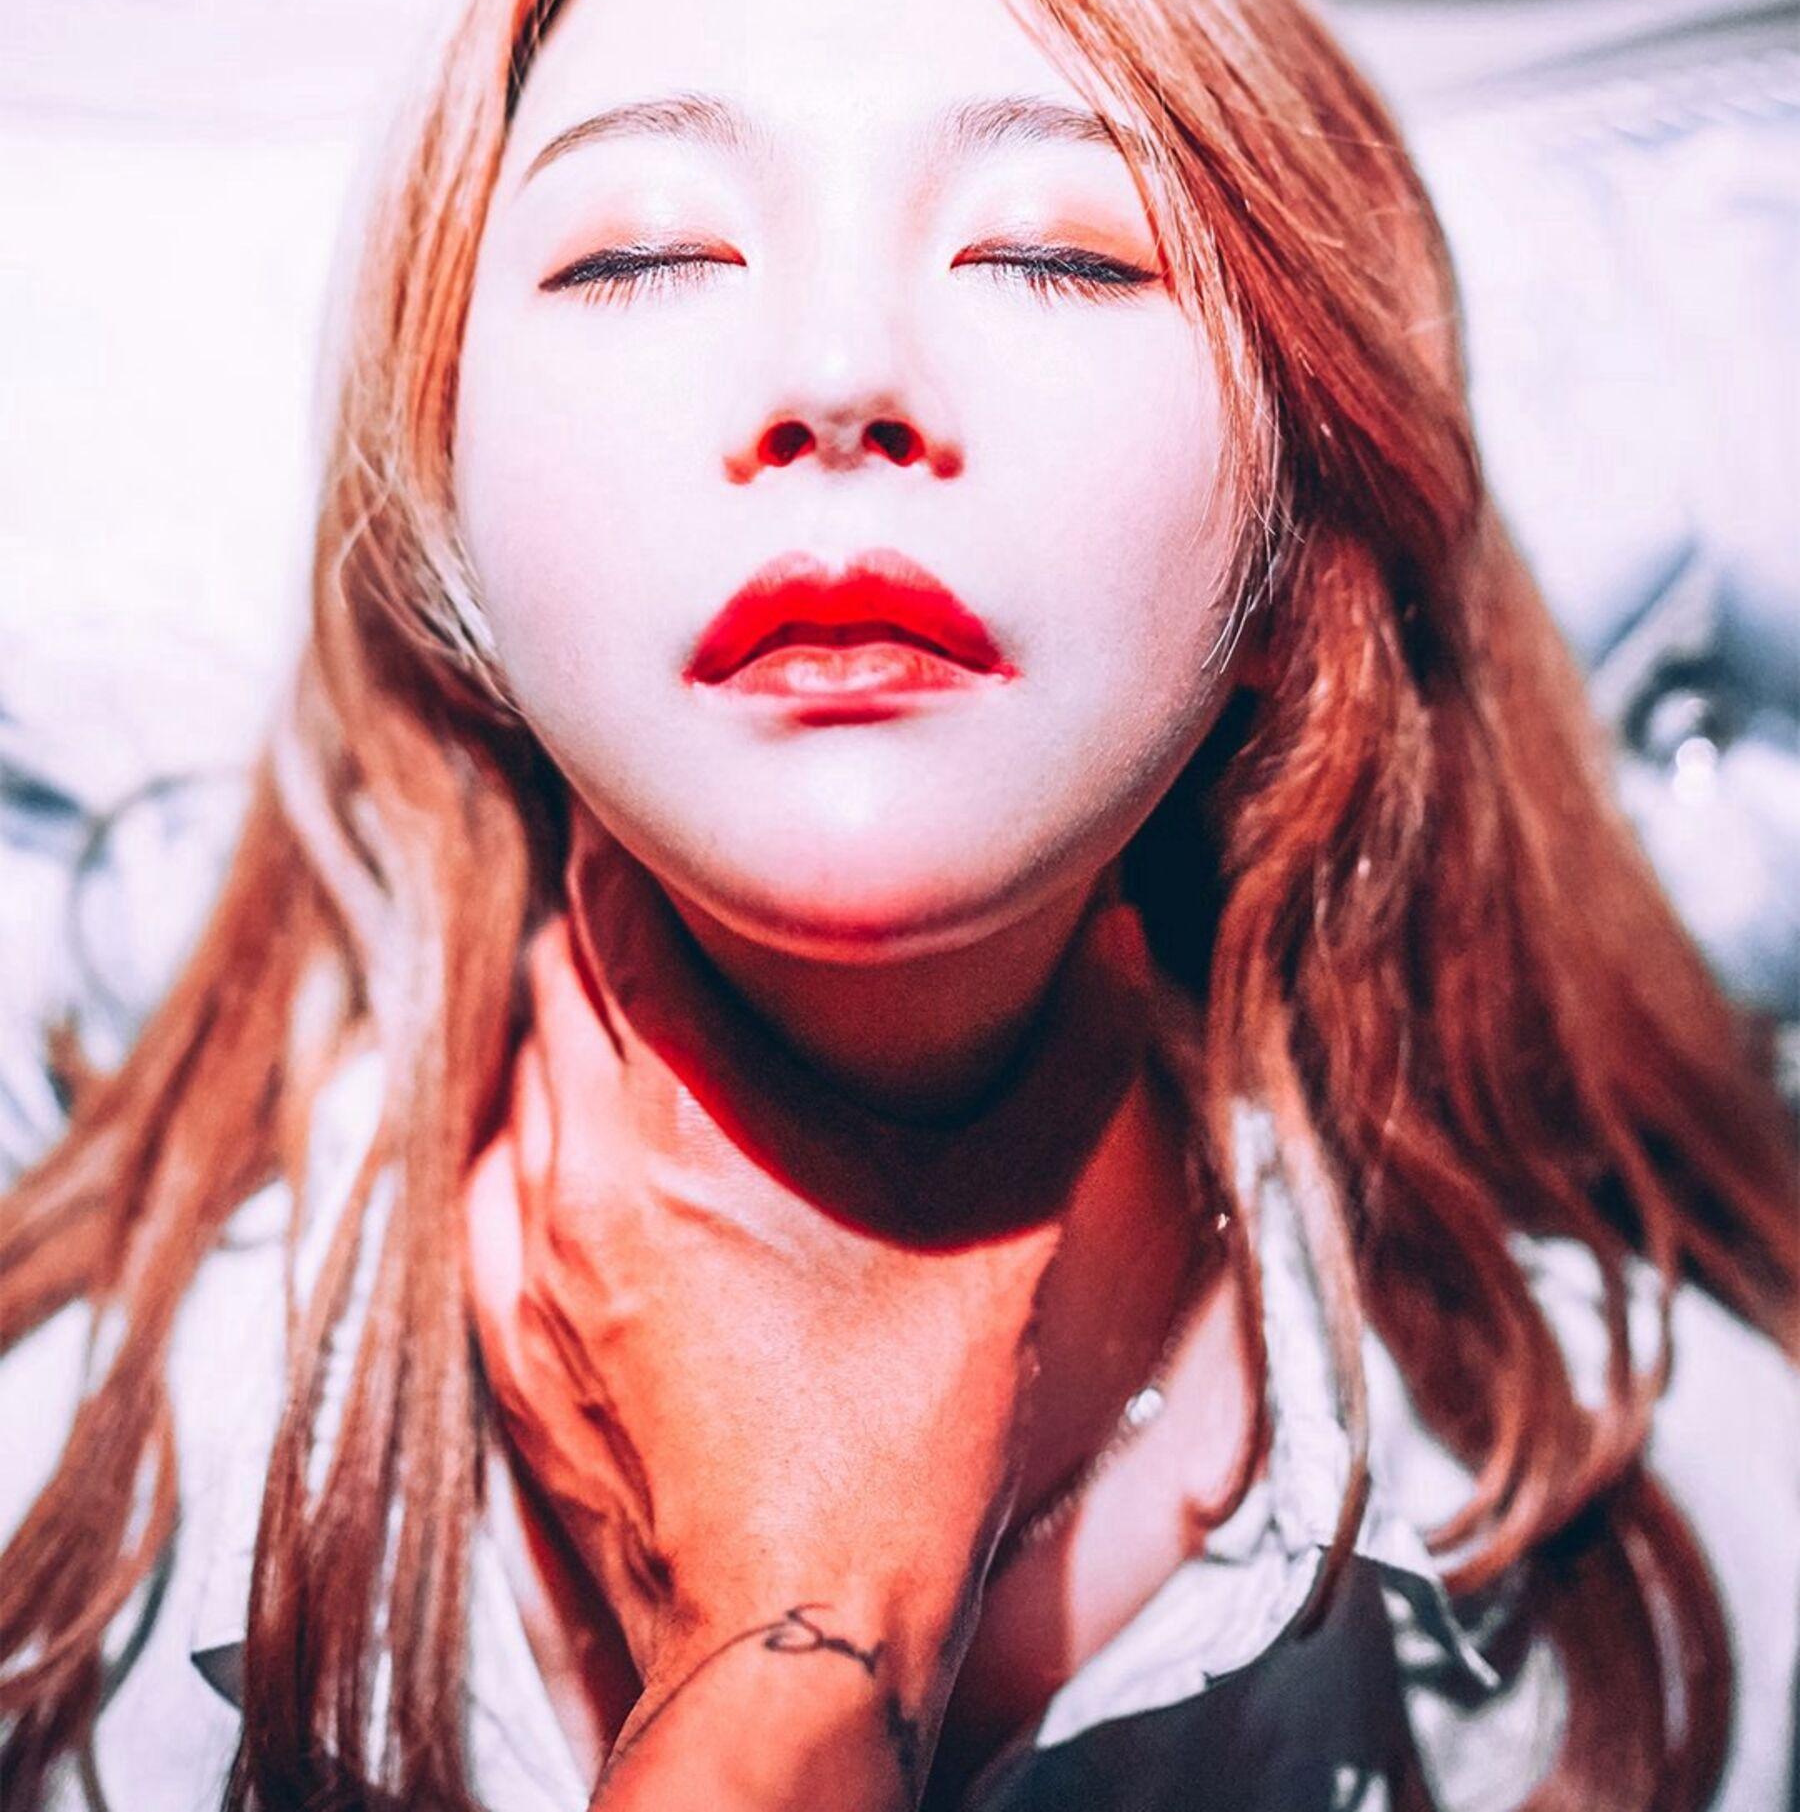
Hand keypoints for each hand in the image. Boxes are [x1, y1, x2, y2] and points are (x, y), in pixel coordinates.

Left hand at [462, 841, 1150, 1770]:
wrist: (791, 1631)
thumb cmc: (899, 1432)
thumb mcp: (1009, 1228)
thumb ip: (1071, 1063)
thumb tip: (1117, 932)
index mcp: (681, 1116)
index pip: (611, 909)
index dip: (632, 835)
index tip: (672, 796)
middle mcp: (574, 1167)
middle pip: (555, 974)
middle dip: (610, 916)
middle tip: (682, 890)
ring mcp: (519, 1259)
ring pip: (516, 1076)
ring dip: (574, 1024)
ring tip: (650, 1009)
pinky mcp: (503, 1340)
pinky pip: (486, 1184)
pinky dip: (534, 1135)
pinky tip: (593, 1147)